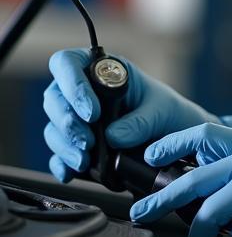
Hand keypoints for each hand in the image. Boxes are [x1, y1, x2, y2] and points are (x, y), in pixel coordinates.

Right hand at [43, 49, 218, 183]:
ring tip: (84, 160)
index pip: (68, 63)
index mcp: (103, 69)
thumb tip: (114, 136)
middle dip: (68, 123)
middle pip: (54, 98)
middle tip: (87, 142)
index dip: (73, 86)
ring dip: (65, 146)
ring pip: (53, 127)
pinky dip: (62, 164)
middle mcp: (83, 90)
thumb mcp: (162, 111)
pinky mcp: (75, 143)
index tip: (93, 112)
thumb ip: (141, 121)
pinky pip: (57, 154)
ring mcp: (76, 117)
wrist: (174, 137)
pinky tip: (72, 172)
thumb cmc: (166, 111)